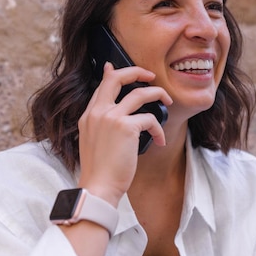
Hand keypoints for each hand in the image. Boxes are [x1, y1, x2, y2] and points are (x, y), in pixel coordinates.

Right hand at [77, 63, 172, 206]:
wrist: (98, 187)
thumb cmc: (99, 171)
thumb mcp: (92, 142)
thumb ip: (101, 125)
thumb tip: (115, 117)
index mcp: (88, 116)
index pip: (101, 86)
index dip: (111, 74)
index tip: (115, 67)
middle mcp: (98, 112)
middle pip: (117, 78)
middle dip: (137, 72)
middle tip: (150, 76)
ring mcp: (111, 117)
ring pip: (140, 93)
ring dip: (158, 94)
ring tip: (167, 101)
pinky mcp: (126, 127)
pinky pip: (150, 119)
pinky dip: (158, 129)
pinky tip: (159, 140)